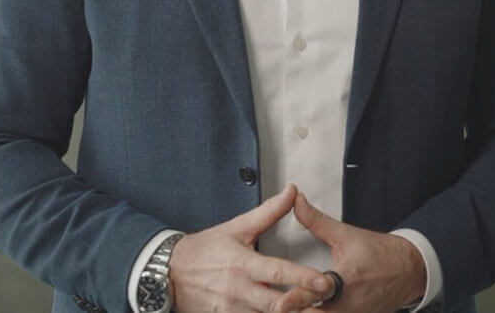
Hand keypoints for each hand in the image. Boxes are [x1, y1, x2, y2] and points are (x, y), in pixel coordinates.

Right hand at [169, 184, 332, 312]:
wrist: (168, 271)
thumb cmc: (204, 250)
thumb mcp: (236, 227)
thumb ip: (268, 212)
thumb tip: (292, 192)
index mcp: (243, 263)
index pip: (277, 271)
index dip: (301, 277)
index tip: (323, 282)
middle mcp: (238, 289)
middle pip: (276, 303)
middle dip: (302, 306)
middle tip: (326, 303)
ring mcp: (231, 309)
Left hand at [277, 191, 426, 312]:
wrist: (408, 270)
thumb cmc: (380, 254)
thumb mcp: (346, 234)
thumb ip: (317, 221)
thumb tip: (297, 203)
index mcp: (346, 279)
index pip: (317, 291)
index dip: (297, 298)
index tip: (281, 302)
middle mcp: (348, 303)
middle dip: (296, 311)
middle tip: (277, 308)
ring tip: (287, 310)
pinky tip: (307, 311)